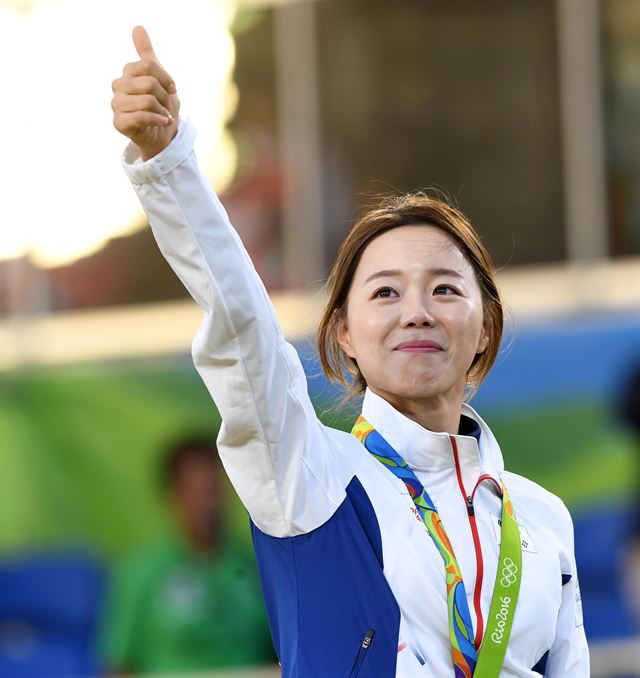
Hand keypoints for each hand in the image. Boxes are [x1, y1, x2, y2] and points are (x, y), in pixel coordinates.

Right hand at [111, 26, 180, 159]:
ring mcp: (116, 104)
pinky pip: (141, 116)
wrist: (162, 134)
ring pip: (146, 100)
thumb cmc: (160, 105)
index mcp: (127, 73)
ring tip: (166, 116)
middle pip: (148, 83)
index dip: (165, 78)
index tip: (173, 89)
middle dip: (164, 97)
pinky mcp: (118, 122)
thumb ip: (147, 54)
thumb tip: (138, 27)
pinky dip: (157, 119)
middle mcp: (118, 86)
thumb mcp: (159, 78)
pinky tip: (165, 122)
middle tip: (168, 106)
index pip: (147, 65)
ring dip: (162, 110)